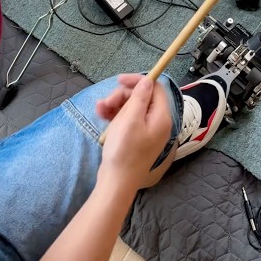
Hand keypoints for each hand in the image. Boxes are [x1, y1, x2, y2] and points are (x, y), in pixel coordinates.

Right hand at [95, 74, 173, 191]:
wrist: (117, 181)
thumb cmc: (124, 150)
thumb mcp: (131, 119)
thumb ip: (140, 98)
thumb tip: (148, 81)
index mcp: (161, 117)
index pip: (155, 89)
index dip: (139, 81)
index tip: (120, 80)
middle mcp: (157, 122)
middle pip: (142, 98)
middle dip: (122, 96)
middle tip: (106, 102)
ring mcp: (147, 131)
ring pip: (132, 108)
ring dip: (115, 105)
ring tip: (99, 110)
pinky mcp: (136, 138)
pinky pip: (127, 120)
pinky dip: (115, 115)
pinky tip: (101, 115)